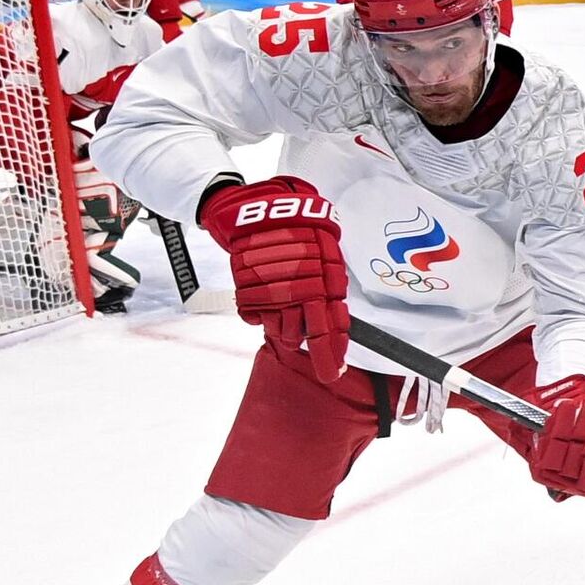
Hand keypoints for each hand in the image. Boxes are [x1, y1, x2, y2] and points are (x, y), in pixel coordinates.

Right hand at [199, 175, 347, 381]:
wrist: (260, 211)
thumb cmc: (299, 232)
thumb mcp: (326, 254)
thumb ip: (331, 289)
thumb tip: (337, 322)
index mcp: (323, 284)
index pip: (329, 329)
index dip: (332, 355)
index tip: (334, 374)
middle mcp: (298, 292)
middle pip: (302, 336)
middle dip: (308, 349)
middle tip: (309, 349)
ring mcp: (271, 293)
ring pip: (278, 331)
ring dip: (282, 325)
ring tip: (283, 305)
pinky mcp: (247, 291)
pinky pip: (255, 318)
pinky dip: (259, 313)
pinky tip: (264, 295)